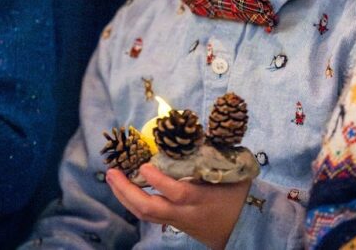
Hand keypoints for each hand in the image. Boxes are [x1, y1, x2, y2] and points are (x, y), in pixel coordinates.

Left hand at [106, 163, 249, 249]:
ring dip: (124, 196)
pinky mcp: (174, 224)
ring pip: (146, 214)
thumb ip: (215, 154)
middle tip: (112, 172)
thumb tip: (198, 126)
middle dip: (127, 191)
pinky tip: (124, 188)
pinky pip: (149, 215)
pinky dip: (133, 201)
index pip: (177, 193)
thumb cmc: (239, 195)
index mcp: (201, 199)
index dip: (159, 181)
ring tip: (112, 177)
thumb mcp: (233, 173)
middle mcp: (185, 213)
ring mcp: (177, 220)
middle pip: (151, 208)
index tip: (144, 166)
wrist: (244, 229)